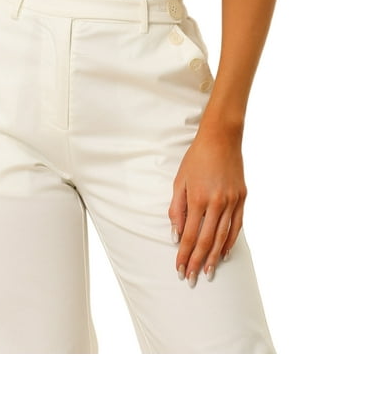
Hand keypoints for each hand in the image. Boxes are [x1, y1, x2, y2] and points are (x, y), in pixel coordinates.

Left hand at [168, 128, 245, 285]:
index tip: (179, 269)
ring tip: (208, 273)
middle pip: (205, 240)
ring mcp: (232, 201)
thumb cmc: (196, 159)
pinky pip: (236, 226)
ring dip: (214, 257)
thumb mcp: (179, 181)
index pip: (189, 235)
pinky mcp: (242, 198)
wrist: (221, 139)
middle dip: (197, 262)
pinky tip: (224, 253)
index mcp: (197, 198)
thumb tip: (176, 235)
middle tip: (191, 279)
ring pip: (222, 237)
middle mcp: (216, 202)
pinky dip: (230, 242)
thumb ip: (177, 209)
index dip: (184, 255)